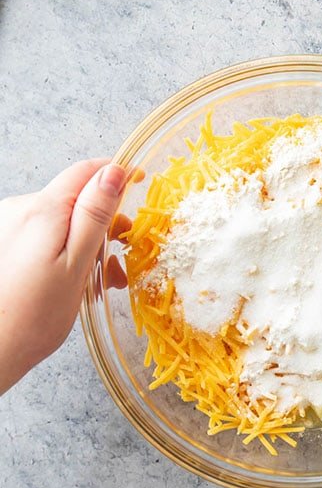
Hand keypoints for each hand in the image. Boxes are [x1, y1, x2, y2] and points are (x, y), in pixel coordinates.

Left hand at [0, 160, 129, 393]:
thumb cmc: (35, 316)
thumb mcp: (76, 263)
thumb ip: (94, 214)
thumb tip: (114, 172)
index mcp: (42, 210)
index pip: (85, 172)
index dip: (116, 174)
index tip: (142, 181)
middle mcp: (19, 209)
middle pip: (74, 198)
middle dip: (104, 222)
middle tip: (124, 258)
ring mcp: (7, 225)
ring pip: (61, 219)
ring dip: (86, 241)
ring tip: (101, 281)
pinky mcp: (3, 242)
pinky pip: (43, 234)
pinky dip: (65, 250)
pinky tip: (75, 278)